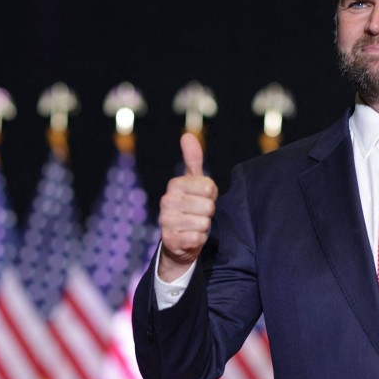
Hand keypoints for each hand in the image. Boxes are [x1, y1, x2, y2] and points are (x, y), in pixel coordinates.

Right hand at [157, 133, 217, 280]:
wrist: (179, 242)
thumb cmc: (191, 208)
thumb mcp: (193, 183)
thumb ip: (193, 160)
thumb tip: (187, 135)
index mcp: (175, 185)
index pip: (209, 187)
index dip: (211, 196)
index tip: (202, 199)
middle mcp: (167, 201)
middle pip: (208, 206)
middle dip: (208, 213)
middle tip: (199, 215)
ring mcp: (166, 221)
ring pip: (204, 222)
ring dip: (204, 227)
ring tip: (194, 226)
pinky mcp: (170, 239)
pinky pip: (197, 237)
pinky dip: (198, 240)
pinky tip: (190, 238)